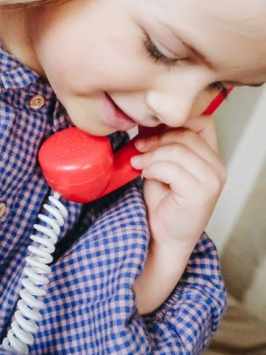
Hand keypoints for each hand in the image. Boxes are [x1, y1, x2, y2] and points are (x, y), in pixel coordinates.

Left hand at [130, 115, 225, 248]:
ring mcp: (212, 180)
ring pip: (178, 149)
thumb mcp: (162, 163)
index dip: (175, 120)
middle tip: (138, 148)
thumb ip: (161, 142)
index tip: (151, 129)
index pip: (202, 121)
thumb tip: (147, 118)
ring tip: (139, 164)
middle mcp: (217, 166)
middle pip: (186, 133)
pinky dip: (154, 168)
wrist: (163, 236)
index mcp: (210, 155)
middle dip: (157, 138)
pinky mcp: (202, 193)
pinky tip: (146, 175)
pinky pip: (172, 168)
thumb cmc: (162, 201)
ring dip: (152, 154)